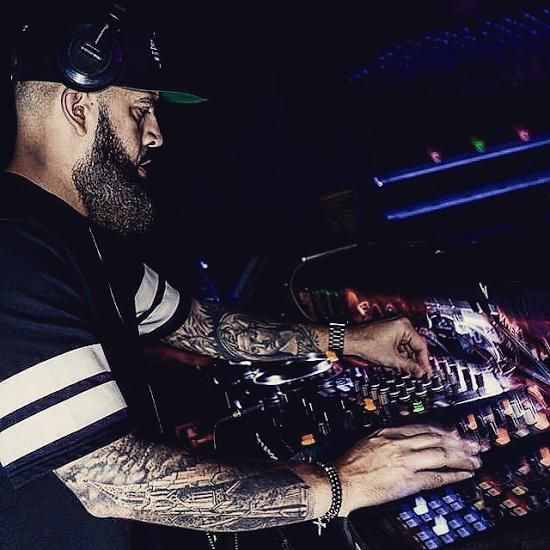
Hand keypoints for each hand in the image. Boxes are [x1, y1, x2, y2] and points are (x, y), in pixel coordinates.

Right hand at [333, 423, 481, 515]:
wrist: (342, 480)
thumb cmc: (352, 463)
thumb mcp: (369, 439)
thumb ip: (388, 437)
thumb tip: (404, 436)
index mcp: (390, 433)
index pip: (423, 427)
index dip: (443, 430)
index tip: (455, 432)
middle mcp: (400, 444)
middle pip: (437, 438)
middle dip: (459, 441)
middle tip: (475, 444)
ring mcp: (405, 462)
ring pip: (441, 455)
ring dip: (461, 457)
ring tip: (475, 459)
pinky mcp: (408, 481)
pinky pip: (436, 477)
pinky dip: (454, 475)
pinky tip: (465, 475)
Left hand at [344, 317, 431, 376]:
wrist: (351, 340)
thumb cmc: (366, 343)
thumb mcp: (391, 359)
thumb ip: (409, 366)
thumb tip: (419, 372)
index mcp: (404, 326)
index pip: (421, 345)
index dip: (424, 361)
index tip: (426, 371)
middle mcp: (401, 324)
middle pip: (415, 345)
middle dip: (416, 360)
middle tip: (420, 373)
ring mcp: (395, 327)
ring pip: (407, 346)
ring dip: (409, 359)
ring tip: (411, 371)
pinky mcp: (389, 332)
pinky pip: (400, 344)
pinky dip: (401, 354)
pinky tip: (402, 364)